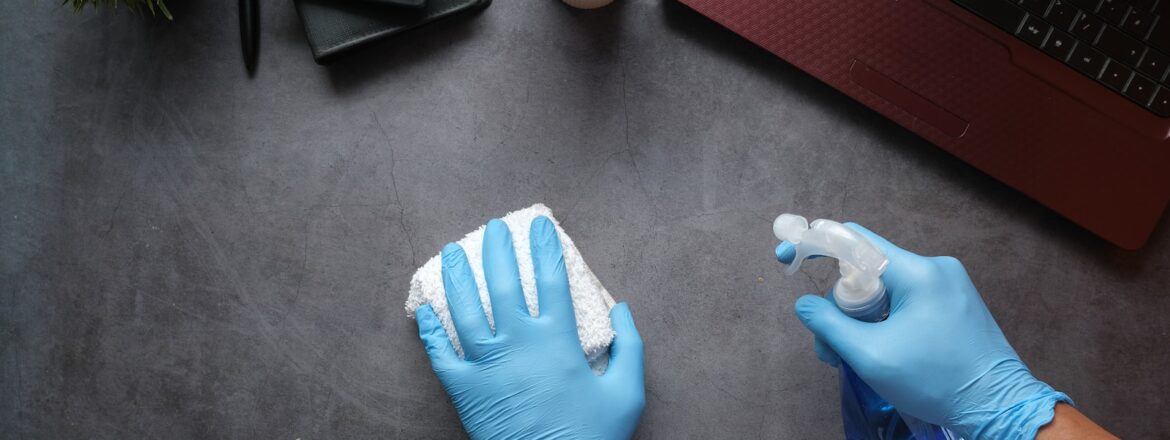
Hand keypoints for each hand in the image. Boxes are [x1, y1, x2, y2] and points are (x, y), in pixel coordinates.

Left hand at [415, 216, 644, 439]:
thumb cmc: (592, 438)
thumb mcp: (627, 393)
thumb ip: (629, 347)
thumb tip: (621, 308)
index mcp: (558, 340)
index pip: (552, 279)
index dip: (546, 247)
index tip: (540, 224)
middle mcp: (518, 343)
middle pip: (503, 283)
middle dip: (497, 249)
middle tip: (493, 228)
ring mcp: (487, 365)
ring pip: (464, 309)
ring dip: (456, 276)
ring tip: (450, 252)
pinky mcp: (464, 390)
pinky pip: (440, 354)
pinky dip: (429, 329)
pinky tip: (424, 309)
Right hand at [778, 223, 1069, 439]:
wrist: (999, 407)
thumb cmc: (936, 382)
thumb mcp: (871, 356)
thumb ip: (829, 325)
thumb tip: (804, 304)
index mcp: (917, 272)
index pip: (854, 239)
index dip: (814, 244)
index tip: (786, 255)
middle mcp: (935, 268)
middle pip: (866, 271)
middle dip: (840, 305)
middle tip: (830, 348)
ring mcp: (949, 285)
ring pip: (885, 290)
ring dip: (861, 319)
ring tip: (856, 358)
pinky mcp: (955, 304)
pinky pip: (906, 302)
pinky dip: (885, 322)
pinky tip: (881, 351)